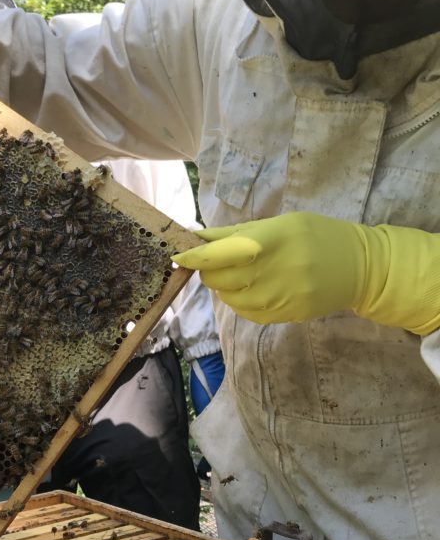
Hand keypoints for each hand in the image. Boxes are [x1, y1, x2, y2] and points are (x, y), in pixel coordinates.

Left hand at [172, 211, 439, 333]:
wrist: (360, 268)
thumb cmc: (317, 236)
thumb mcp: (281, 223)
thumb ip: (237, 233)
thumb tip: (197, 236)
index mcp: (273, 240)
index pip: (222, 253)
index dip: (195, 257)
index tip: (178, 256)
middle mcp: (275, 271)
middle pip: (220, 278)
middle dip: (210, 270)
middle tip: (217, 261)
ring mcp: (280, 298)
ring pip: (229, 298)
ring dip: (224, 286)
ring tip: (242, 273)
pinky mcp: (284, 316)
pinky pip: (246, 312)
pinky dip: (240, 301)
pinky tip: (254, 288)